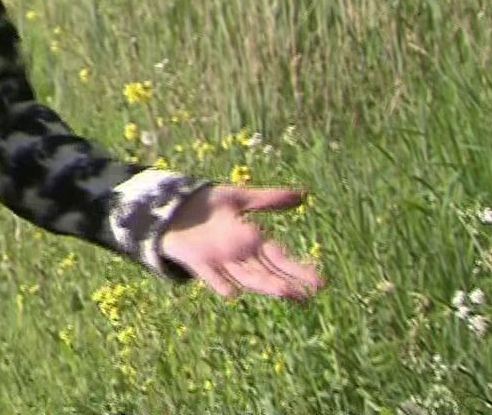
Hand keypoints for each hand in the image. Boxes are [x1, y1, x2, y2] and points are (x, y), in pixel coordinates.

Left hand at [156, 183, 324, 300]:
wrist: (171, 206)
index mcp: (251, 240)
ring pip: (246, 277)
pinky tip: (233, 292)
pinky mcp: (198, 260)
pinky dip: (221, 284)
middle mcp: (239, 255)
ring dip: (263, 285)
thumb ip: (268, 199)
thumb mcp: (240, 198)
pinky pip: (212, 276)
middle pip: (267, 272)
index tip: (321, 284)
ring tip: (285, 292)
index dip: (299, 270)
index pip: (280, 258)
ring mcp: (219, 260)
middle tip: (306, 295)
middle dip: (286, 282)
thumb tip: (303, 195)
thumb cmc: (207, 204)